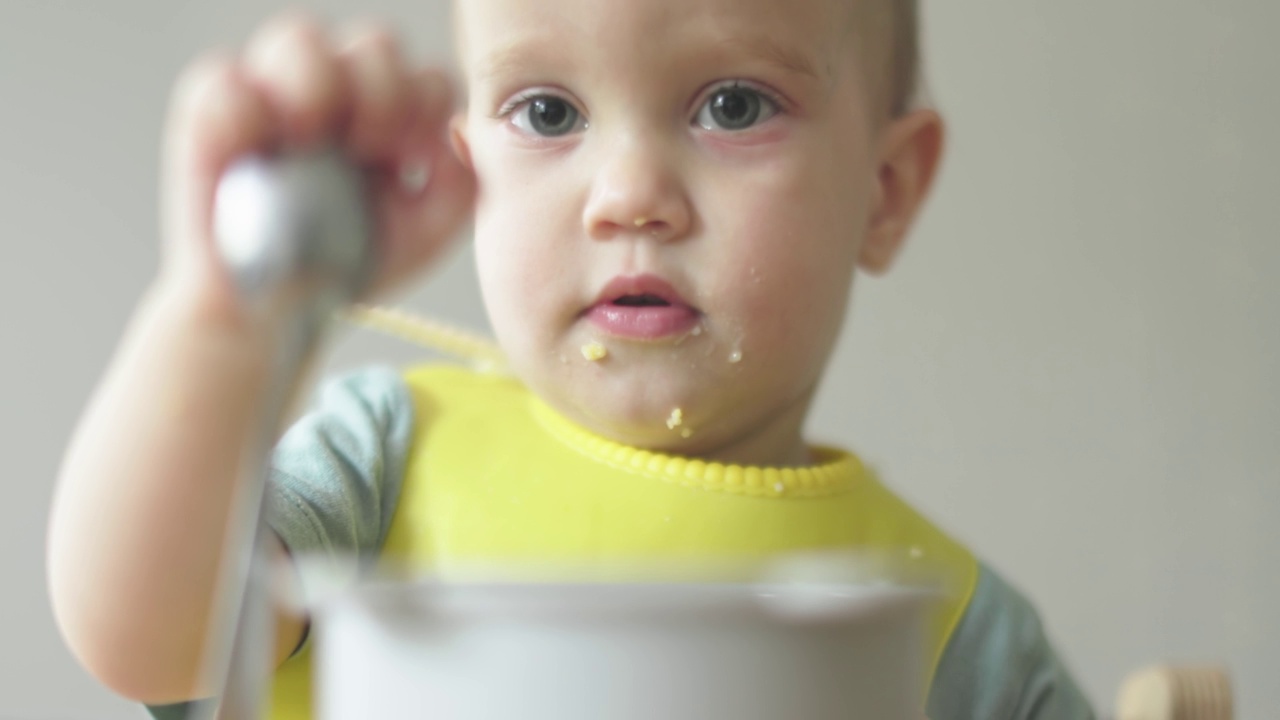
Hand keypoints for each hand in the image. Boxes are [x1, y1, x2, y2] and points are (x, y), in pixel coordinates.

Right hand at [159, 11, 475, 319]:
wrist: (278, 310)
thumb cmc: (345, 265)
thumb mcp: (424, 234)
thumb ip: (460, 184)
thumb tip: (453, 131)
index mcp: (388, 114)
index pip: (423, 75)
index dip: (424, 107)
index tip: (409, 160)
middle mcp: (334, 94)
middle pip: (373, 43)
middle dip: (382, 92)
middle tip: (368, 149)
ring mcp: (273, 97)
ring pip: (299, 36)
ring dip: (316, 83)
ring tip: (309, 141)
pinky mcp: (210, 117)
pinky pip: (223, 78)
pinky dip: (242, 110)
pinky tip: (257, 154)